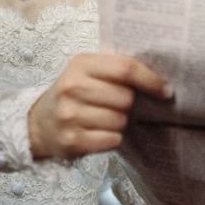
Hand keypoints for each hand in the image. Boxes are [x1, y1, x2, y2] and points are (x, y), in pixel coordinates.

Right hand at [28, 53, 171, 159]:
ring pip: (120, 120)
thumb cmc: (73, 94)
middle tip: (117, 104)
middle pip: (125, 97)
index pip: (125, 68)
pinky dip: (112, 138)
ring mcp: (70, 114)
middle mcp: (72, 87)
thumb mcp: (87, 71)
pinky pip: (112, 140)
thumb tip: (159, 77)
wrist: (40, 123)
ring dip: (120, 122)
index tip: (165, 90)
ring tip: (105, 118)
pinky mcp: (72, 140)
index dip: (150, 79)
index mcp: (80, 64)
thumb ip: (115, 68)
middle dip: (129, 104)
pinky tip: (99, 132)